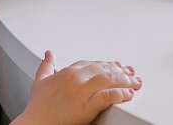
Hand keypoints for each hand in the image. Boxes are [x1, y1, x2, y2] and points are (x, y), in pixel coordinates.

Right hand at [15, 51, 141, 124]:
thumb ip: (46, 66)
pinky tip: (129, 94)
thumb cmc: (38, 106)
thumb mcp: (39, 81)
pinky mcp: (87, 105)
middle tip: (132, 73)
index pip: (92, 64)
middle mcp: (76, 78)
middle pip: (104, 70)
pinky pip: (108, 96)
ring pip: (109, 80)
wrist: (36, 123)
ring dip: (126, 80)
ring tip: (136, 82)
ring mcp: (82, 91)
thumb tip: (49, 54)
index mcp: (68, 72)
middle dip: (120, 71)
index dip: (106, 64)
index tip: (116, 66)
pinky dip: (121, 94)